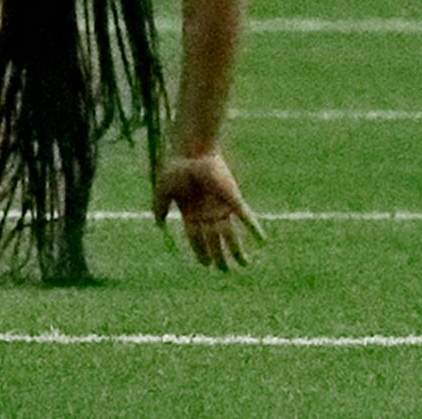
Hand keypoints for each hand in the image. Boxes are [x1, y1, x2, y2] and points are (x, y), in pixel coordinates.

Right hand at [153, 151, 264, 270]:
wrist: (192, 150)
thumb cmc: (177, 168)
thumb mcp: (162, 189)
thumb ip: (159, 207)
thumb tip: (158, 225)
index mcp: (191, 212)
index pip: (196, 238)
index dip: (200, 252)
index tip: (205, 265)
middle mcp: (207, 212)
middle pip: (215, 241)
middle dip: (219, 257)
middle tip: (224, 270)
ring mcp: (221, 206)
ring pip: (231, 234)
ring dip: (238, 250)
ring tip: (245, 264)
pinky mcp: (233, 198)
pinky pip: (246, 217)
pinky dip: (254, 228)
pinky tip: (263, 240)